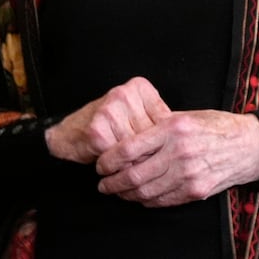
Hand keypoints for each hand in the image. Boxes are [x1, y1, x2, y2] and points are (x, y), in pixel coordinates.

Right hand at [44, 76, 170, 163]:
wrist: (68, 134)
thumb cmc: (108, 128)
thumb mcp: (136, 116)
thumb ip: (158, 122)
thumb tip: (189, 141)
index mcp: (139, 87)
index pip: (164, 122)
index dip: (166, 144)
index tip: (170, 157)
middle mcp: (124, 94)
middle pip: (151, 135)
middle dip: (153, 156)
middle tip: (156, 170)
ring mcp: (110, 110)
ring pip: (137, 148)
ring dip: (137, 164)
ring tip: (136, 171)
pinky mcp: (97, 130)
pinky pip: (120, 156)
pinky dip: (121, 168)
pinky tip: (117, 170)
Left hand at [94, 110, 258, 206]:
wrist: (248, 146)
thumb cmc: (216, 126)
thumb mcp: (186, 116)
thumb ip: (158, 126)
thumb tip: (128, 137)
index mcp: (173, 129)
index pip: (129, 149)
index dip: (108, 160)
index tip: (100, 164)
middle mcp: (179, 152)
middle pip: (134, 175)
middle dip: (112, 183)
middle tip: (103, 184)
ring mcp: (188, 174)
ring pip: (146, 192)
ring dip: (126, 195)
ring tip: (118, 192)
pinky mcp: (195, 191)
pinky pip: (162, 201)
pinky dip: (146, 201)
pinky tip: (139, 197)